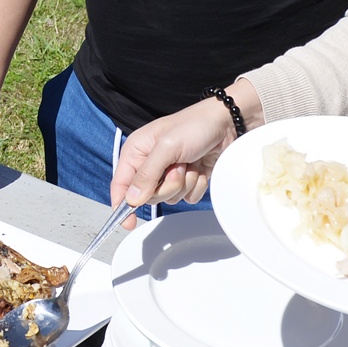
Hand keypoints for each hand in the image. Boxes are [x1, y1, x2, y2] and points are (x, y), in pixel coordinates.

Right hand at [109, 99, 234, 226]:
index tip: (127, 223)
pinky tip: (200, 167)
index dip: (121, 204)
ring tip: (190, 162)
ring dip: (184, 183)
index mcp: (137, 151)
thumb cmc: (194, 126)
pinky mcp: (188, 179)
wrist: (226, 124)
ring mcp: (169, 173)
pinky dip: (197, 185)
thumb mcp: (166, 147)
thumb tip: (131, 199)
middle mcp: (150, 163)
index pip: (121, 183)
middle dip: (166, 185)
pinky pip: (188, 197)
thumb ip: (147, 174)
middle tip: (177, 167)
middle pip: (148, 195)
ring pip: (170, 197)